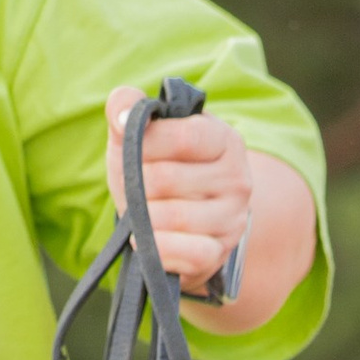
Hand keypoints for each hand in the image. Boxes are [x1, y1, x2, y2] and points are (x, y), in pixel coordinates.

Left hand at [104, 88, 253, 295]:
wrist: (180, 221)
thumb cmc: (158, 169)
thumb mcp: (141, 134)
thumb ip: (127, 107)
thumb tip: (122, 115)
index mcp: (224, 140)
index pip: (185, 137)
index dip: (145, 144)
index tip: (130, 150)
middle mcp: (237, 178)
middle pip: (166, 179)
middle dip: (136, 184)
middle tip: (134, 186)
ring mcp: (231, 218)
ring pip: (171, 217)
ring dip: (141, 217)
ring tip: (140, 212)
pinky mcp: (219, 252)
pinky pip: (187, 253)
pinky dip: (157, 248)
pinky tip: (145, 240)